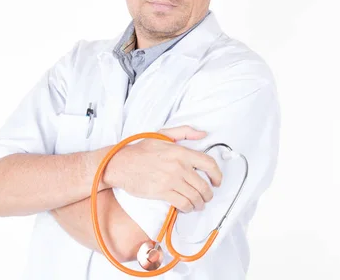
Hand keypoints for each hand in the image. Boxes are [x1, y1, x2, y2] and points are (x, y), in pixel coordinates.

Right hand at [103, 126, 221, 212]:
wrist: (121, 164)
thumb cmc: (141, 150)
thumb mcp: (162, 134)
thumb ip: (184, 132)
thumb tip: (203, 135)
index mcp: (181, 151)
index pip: (208, 164)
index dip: (217, 175)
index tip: (217, 181)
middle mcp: (178, 166)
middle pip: (203, 185)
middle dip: (208, 194)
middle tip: (206, 197)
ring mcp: (171, 180)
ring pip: (195, 196)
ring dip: (199, 203)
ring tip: (197, 204)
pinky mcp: (162, 192)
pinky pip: (183, 203)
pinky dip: (188, 208)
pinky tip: (186, 207)